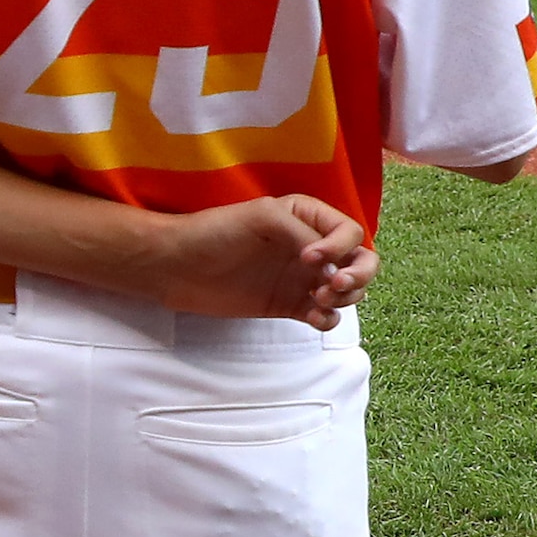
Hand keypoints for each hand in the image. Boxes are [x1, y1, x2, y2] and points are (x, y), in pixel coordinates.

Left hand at [139, 195, 377, 328]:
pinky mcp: (288, 305)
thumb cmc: (214, 232)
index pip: (350, 232)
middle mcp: (310, 247)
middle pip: (360, 261)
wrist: (176, 266)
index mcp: (307, 218)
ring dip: (345, 298)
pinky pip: (324, 315)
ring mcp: (301, 277)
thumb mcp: (262, 219)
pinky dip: (328, 319)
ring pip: (348, 290)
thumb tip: (334, 263)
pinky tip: (313, 318)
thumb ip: (302, 234)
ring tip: (318, 301)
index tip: (309, 259)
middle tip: (333, 287)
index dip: (340, 247)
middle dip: (359, 275)